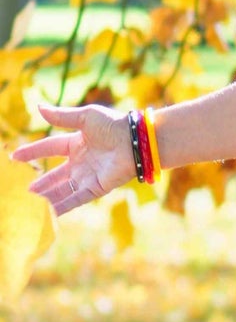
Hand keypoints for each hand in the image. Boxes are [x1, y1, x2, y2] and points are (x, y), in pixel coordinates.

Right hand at [10, 102, 135, 215]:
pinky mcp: (96, 188)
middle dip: (39, 183)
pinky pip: (76, 199)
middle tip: (20, 190)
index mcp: (77, 143)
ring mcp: (88, 176)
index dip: (32, 152)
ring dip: (47, 197)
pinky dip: (62, 206)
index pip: (49, 148)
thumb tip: (38, 107)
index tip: (14, 157)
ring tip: (28, 204)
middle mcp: (81, 162)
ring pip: (63, 190)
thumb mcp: (84, 117)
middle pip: (54, 175)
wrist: (136, 140)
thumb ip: (61, 117)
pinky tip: (48, 213)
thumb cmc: (114, 124)